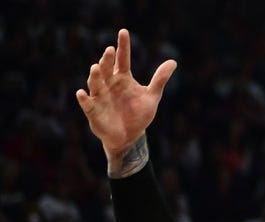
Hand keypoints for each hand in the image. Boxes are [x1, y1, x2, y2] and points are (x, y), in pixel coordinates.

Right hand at [75, 29, 176, 158]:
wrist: (129, 137)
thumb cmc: (138, 114)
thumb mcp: (152, 96)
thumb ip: (160, 79)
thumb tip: (173, 61)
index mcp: (122, 78)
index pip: (123, 59)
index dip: (123, 46)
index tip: (124, 32)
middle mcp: (109, 83)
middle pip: (107, 68)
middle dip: (107, 60)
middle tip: (110, 50)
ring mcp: (100, 96)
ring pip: (95, 83)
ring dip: (95, 76)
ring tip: (96, 67)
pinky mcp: (93, 110)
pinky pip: (87, 103)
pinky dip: (84, 98)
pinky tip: (82, 93)